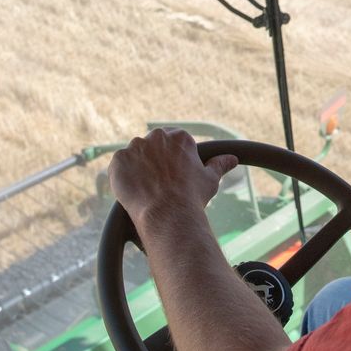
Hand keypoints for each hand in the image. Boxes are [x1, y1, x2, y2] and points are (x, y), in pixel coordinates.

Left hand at [107, 128, 237, 230]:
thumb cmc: (191, 196)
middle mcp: (156, 136)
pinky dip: (123, 176)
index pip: (172, 141)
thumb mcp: (210, 179)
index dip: (171, 158)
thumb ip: (219, 164)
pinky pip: (119, 166)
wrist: (167, 213)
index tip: (172, 173)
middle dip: (154, 161)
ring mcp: (135, 147)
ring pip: (134, 156)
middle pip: (152, 146)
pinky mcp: (118, 160)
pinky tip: (133, 190)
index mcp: (178, 137)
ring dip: (137, 168)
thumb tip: (232, 159)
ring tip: (145, 189)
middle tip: (158, 183)